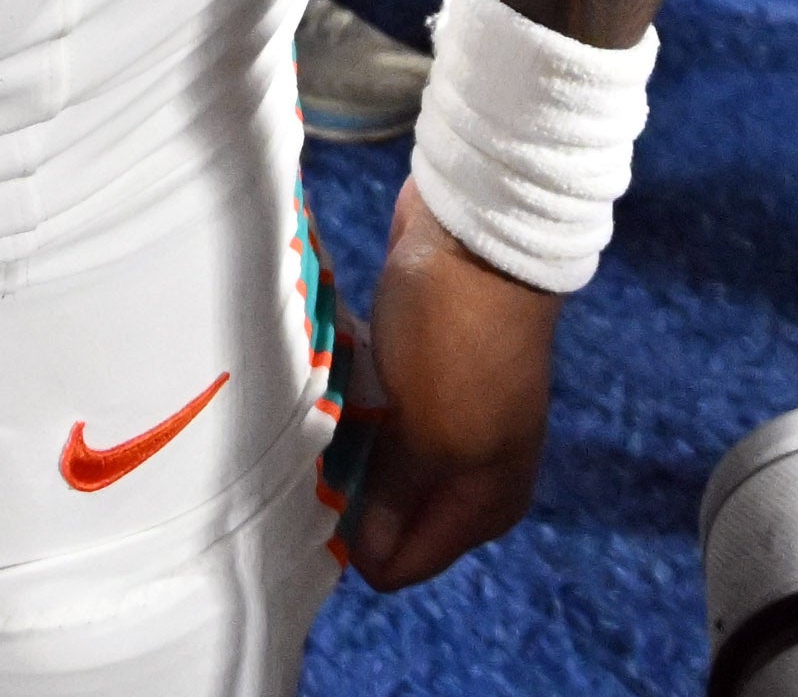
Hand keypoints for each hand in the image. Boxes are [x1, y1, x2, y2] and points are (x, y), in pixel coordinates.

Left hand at [340, 188, 559, 587]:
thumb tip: (371, 563)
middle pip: (393, 514)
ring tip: (314, 420)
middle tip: (309, 460)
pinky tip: (327, 389)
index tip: (311, 504)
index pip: (408, 561)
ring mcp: (450, 415)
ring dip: (346, 446)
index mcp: (489, 501)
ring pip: (378, 458)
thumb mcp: (429, 438)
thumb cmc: (457, 343)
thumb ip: (397, 503)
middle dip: (350, 494)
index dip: (357, 543)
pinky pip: (375, 410)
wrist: (476, 234)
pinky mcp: (424, 368)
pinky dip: (352, 405)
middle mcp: (475, 468)